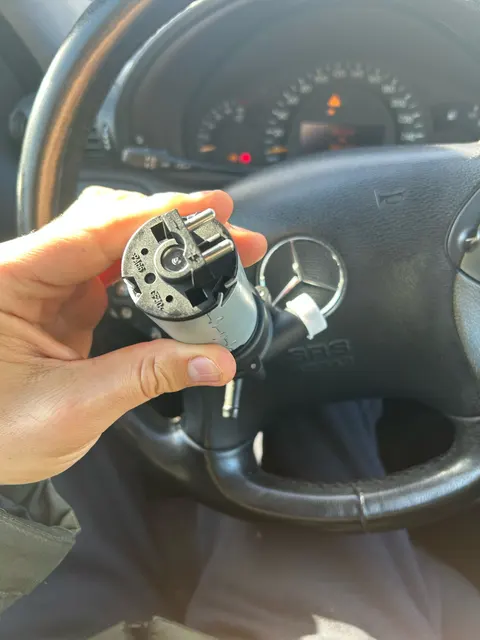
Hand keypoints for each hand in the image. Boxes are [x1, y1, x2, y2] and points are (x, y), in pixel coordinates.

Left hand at [0, 188, 266, 484]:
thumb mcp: (74, 406)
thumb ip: (147, 376)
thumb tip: (213, 360)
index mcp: (11, 280)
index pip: (94, 229)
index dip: (156, 215)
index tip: (206, 209)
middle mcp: (27, 272)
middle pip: (107, 224)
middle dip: (170, 225)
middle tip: (224, 235)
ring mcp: (46, 288)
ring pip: (113, 245)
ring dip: (165, 247)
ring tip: (211, 253)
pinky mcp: (62, 305)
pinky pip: (112, 275)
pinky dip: (151, 276)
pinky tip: (179, 279)